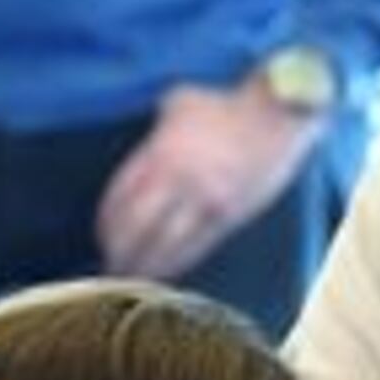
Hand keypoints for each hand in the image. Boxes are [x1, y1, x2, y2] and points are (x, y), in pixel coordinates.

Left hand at [96, 80, 322, 283]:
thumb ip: (159, 126)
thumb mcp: (180, 103)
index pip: (121, 196)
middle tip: (111, 263)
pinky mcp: (231, 215)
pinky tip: (170, 269)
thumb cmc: (229, 104)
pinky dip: (179, 261)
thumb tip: (151, 138)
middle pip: (138, 227)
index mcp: (162, 154)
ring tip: (134, 277)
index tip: (102, 234)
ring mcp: (206, 202)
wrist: (278, 116)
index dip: (107, 221)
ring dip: (148, 264)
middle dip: (121, 249)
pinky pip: (198, 246)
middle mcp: (180, 182)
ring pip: (167, 244)